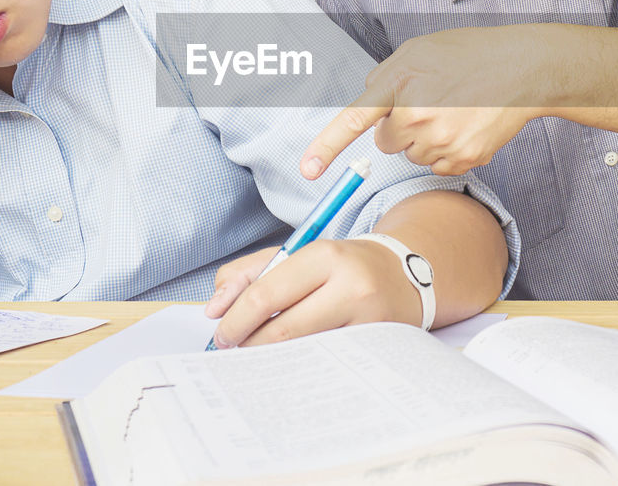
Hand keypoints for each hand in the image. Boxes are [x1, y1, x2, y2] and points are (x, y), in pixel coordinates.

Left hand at [203, 239, 420, 347]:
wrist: (403, 276)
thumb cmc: (340, 266)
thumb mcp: (296, 254)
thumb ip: (248, 272)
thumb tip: (215, 308)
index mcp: (324, 255)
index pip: (265, 295)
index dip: (235, 320)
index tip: (220, 334)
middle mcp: (350, 287)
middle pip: (281, 330)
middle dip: (248, 345)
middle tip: (233, 350)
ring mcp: (367, 321)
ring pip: (302, 351)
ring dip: (271, 358)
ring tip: (257, 355)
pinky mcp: (375, 346)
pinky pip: (325, 362)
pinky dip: (298, 364)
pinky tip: (288, 362)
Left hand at [301, 27, 544, 176]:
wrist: (521, 70)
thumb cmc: (468, 54)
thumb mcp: (417, 50)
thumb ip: (384, 76)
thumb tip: (368, 104)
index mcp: (400, 84)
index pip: (354, 120)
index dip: (327, 147)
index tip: (307, 170)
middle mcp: (416, 116)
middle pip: (386, 142)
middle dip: (399, 127)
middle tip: (430, 101)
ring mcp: (441, 141)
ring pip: (412, 155)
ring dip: (424, 139)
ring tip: (453, 111)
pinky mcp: (463, 158)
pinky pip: (437, 166)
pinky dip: (446, 151)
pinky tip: (465, 126)